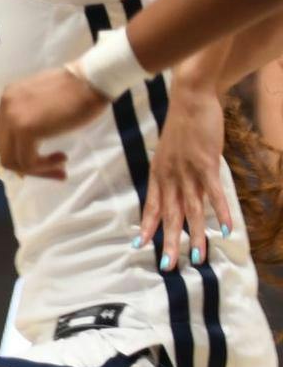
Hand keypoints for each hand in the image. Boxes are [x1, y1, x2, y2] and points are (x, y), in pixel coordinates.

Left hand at [0, 67, 104, 178]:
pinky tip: (62, 159)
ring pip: (11, 160)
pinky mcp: (25, 129)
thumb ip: (31, 117)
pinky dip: (44, 167)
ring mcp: (12, 118)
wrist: (92, 80)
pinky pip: (27, 162)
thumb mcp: (44, 102)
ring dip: (36, 170)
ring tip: (60, 167)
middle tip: (50, 168)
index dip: (17, 150)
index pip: (0, 134)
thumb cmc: (79, 90)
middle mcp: (5, 107)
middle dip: (24, 164)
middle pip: (1, 149)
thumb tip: (28, 144)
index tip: (41, 158)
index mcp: (9, 99)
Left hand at [140, 80, 232, 266]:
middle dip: (168, 242)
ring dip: (195, 236)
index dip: (147, 226)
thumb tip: (173, 190)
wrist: (190, 100)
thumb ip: (170, 174)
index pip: (152, 206)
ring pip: (192, 210)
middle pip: (170, 216)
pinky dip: (221, 212)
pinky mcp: (208, 165)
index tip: (140, 245)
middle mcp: (170, 177)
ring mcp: (189, 172)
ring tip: (197, 258)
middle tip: (167, 266)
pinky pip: (214, 193)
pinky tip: (225, 229)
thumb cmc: (182, 127)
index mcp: (158, 175)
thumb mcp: (168, 153)